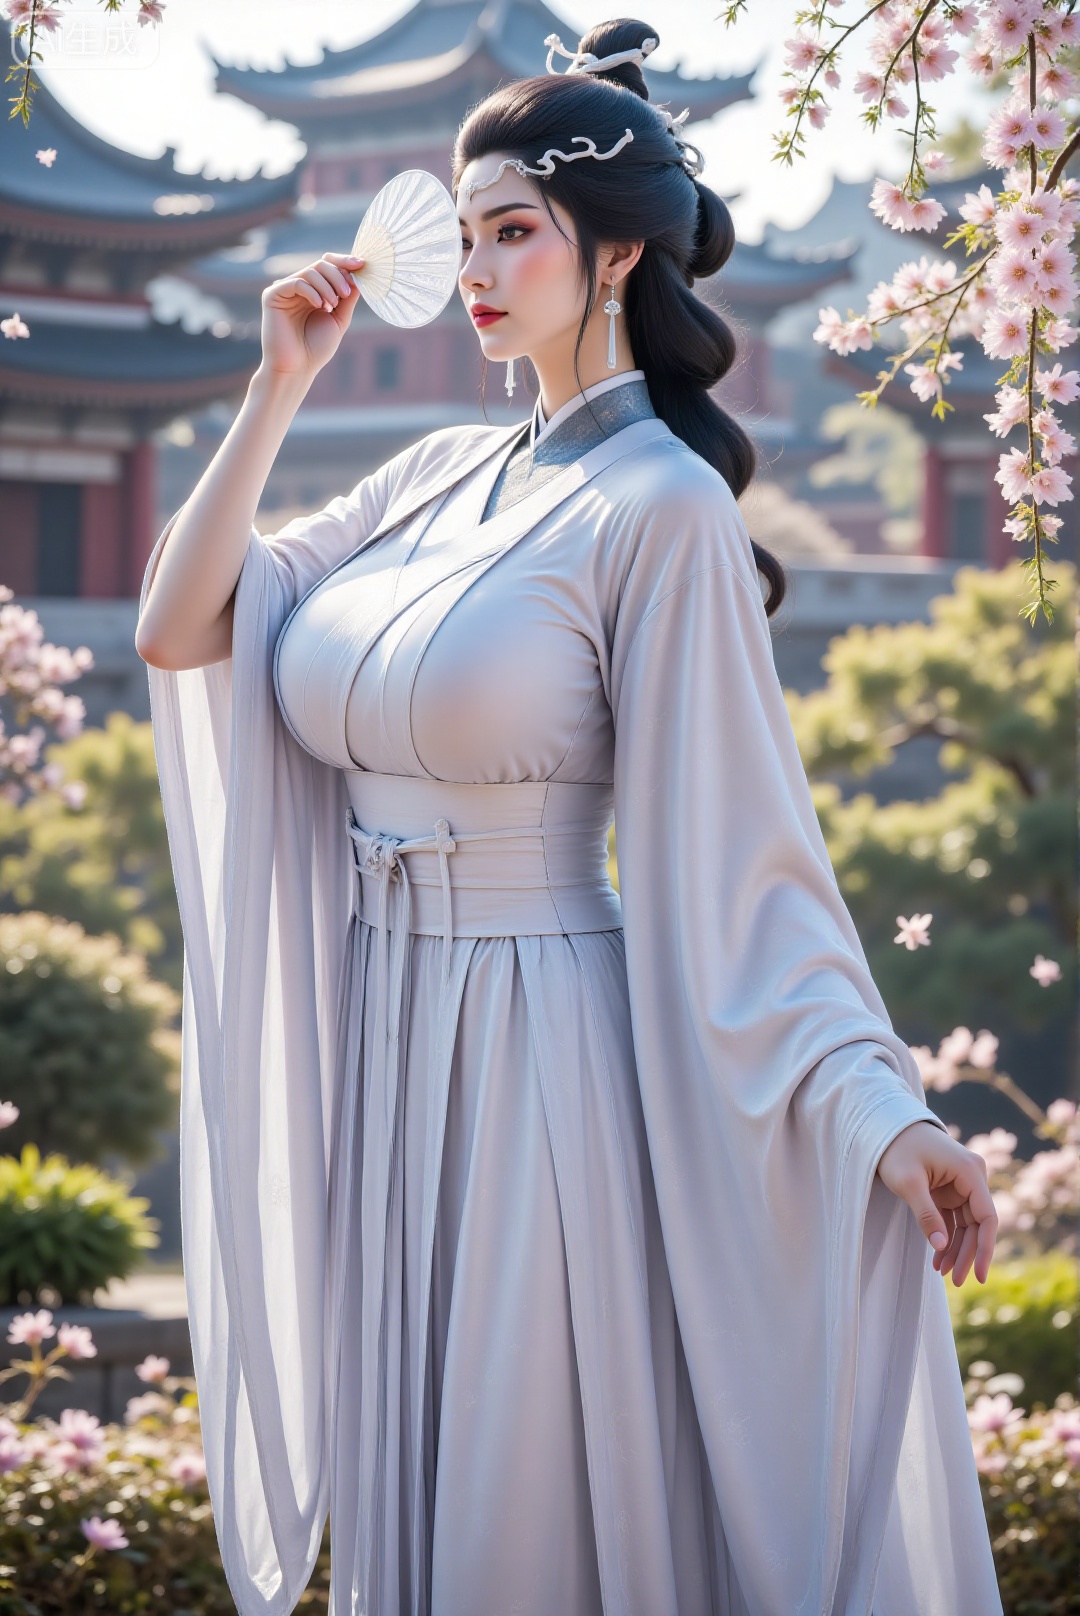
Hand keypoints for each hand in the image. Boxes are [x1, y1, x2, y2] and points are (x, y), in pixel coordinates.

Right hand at [259, 251, 364, 378]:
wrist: (296, 369)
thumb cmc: (316, 349)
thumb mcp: (339, 319)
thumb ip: (348, 297)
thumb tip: (359, 274)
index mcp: (313, 291)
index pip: (328, 266)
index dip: (344, 262)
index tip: (361, 264)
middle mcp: (298, 287)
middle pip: (321, 265)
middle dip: (338, 276)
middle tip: (347, 294)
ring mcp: (284, 290)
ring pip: (310, 271)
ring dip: (327, 286)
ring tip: (332, 307)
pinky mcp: (272, 295)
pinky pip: (296, 282)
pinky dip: (311, 291)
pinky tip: (319, 305)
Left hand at [875, 1120, 997, 1285]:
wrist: (883, 1127)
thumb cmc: (895, 1149)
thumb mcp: (908, 1183)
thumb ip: (926, 1215)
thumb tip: (942, 1247)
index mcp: (970, 1171)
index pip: (987, 1216)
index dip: (986, 1248)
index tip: (978, 1275)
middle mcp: (971, 1177)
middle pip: (977, 1224)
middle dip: (966, 1253)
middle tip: (954, 1281)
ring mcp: (960, 1183)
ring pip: (965, 1224)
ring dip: (956, 1248)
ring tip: (942, 1273)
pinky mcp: (948, 1189)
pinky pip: (953, 1219)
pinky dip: (946, 1237)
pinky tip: (938, 1258)